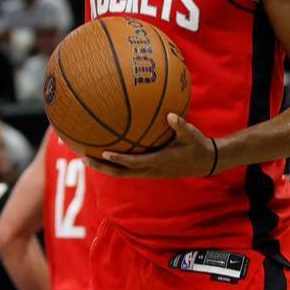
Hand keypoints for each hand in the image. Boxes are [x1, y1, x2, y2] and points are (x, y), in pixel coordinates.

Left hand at [86, 113, 217, 178]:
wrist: (206, 162)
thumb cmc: (197, 145)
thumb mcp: (192, 134)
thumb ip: (180, 125)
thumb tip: (170, 115)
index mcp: (158, 162)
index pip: (133, 162)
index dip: (118, 159)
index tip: (103, 154)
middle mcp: (150, 170)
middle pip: (120, 173)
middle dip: (101, 167)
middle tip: (83, 158)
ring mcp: (148, 172)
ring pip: (121, 173)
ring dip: (103, 168)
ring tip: (85, 158)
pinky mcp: (149, 170)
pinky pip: (127, 170)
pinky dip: (114, 165)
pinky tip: (103, 155)